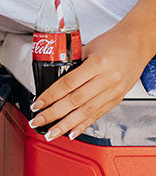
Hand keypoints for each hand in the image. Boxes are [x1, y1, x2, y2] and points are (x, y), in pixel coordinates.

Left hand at [29, 22, 152, 139]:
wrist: (138, 43)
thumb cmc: (114, 42)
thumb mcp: (89, 48)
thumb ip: (72, 64)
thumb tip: (53, 81)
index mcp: (98, 63)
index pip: (68, 83)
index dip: (50, 96)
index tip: (38, 104)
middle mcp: (107, 79)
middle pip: (74, 101)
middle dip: (53, 114)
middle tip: (38, 121)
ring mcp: (113, 91)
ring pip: (85, 112)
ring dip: (66, 125)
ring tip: (51, 133)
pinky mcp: (117, 99)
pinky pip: (98, 115)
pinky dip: (83, 125)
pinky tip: (72, 132)